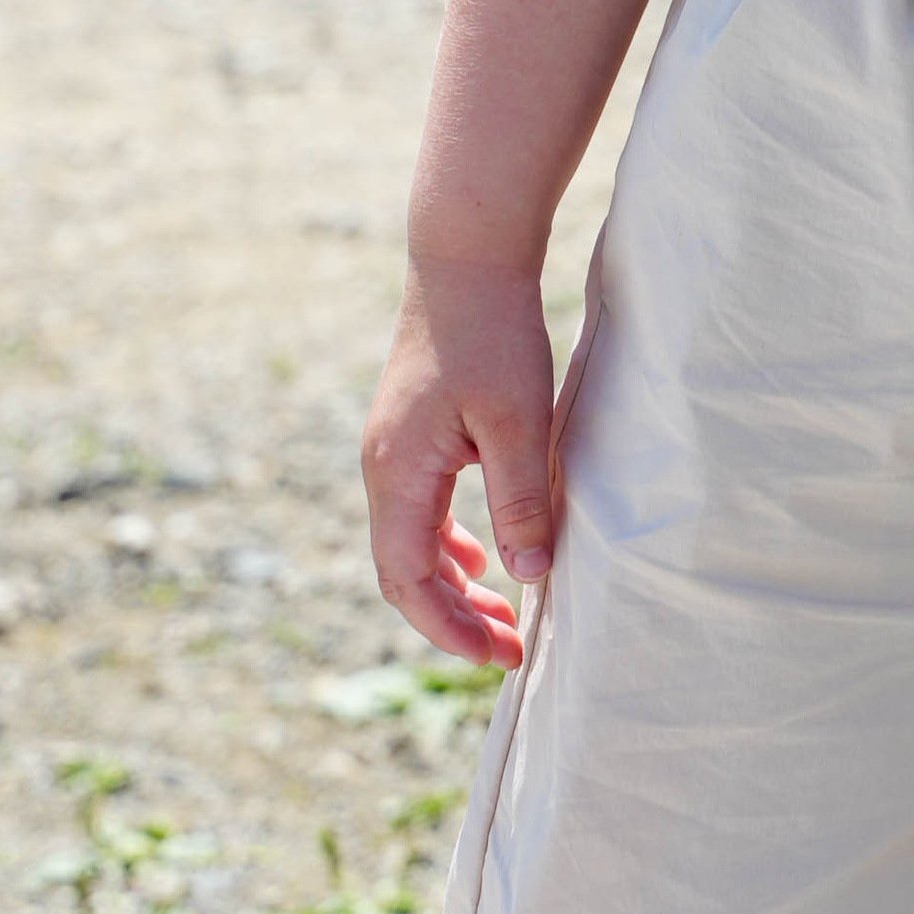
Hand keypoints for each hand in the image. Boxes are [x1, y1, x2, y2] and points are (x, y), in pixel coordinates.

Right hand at [361, 254, 556, 667]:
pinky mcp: (411, 432)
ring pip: (411, 543)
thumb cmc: (492, 333)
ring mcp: (392, 450)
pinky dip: (448, 544)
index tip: (501, 656)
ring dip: (453, 583)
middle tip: (510, 648)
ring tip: (502, 612)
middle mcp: (383, 469)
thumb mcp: (517, 422)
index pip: (409, 581)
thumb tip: (530, 575)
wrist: (465, 257)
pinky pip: (420, 510)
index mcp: (399, 474)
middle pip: (404, 571)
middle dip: (454, 617)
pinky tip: (484, 553)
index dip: (451, 629)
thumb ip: (520, 500)